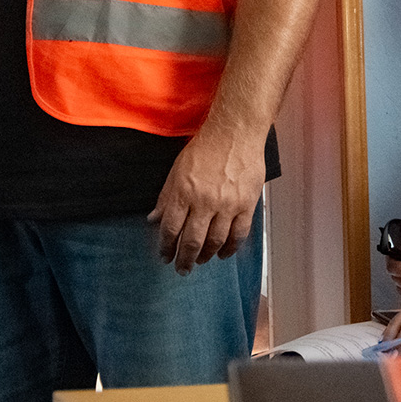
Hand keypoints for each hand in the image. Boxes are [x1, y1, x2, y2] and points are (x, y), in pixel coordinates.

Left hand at [148, 128, 266, 272]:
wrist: (236, 132)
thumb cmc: (206, 147)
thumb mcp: (177, 169)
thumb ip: (165, 196)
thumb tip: (153, 219)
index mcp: (184, 192)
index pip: (171, 229)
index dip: (166, 247)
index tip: (165, 256)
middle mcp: (205, 201)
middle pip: (192, 241)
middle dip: (184, 259)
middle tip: (182, 269)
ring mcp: (228, 205)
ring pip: (215, 241)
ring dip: (206, 255)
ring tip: (200, 260)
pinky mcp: (247, 205)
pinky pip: (239, 234)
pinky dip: (230, 248)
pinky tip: (223, 253)